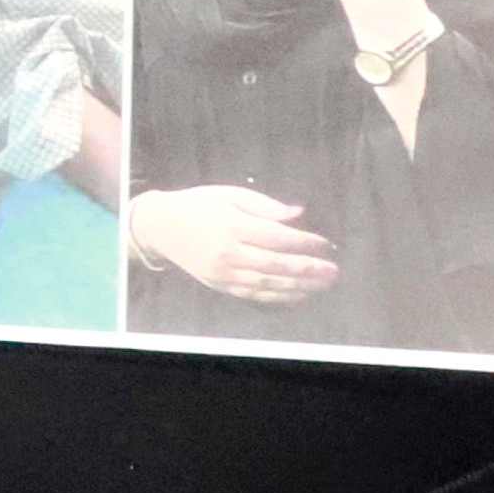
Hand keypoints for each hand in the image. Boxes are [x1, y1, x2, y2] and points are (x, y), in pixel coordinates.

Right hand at [126, 184, 337, 302]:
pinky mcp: (220, 285)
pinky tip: (298, 295)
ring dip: (300, 286)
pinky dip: (279, 297)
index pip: (278, 238)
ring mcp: (224, 273)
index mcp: (233, 226)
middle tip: (333, 271)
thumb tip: (298, 214)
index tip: (325, 244)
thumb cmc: (198, 205)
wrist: (160, 226)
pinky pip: (254, 294)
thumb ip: (265, 206)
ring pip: (269, 284)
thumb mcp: (230, 195)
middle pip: (277, 264)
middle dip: (308, 269)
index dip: (304, 243)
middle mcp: (229, 253)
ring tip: (323, 285)